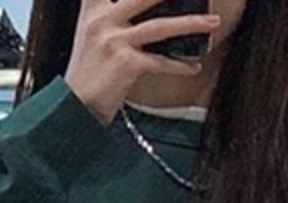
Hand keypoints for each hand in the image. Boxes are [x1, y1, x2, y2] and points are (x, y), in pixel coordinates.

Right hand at [64, 0, 222, 126]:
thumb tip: (146, 12)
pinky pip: (160, 61)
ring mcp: (114, 41)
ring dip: (192, 24)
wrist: (74, 107)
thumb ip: (111, 17)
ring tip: (212, 21)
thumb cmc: (88, 75)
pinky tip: (194, 66)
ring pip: (161, 26)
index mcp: (93, 10)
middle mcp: (103, 20)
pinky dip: (180, 65)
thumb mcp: (91, 36)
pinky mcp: (126, 64)